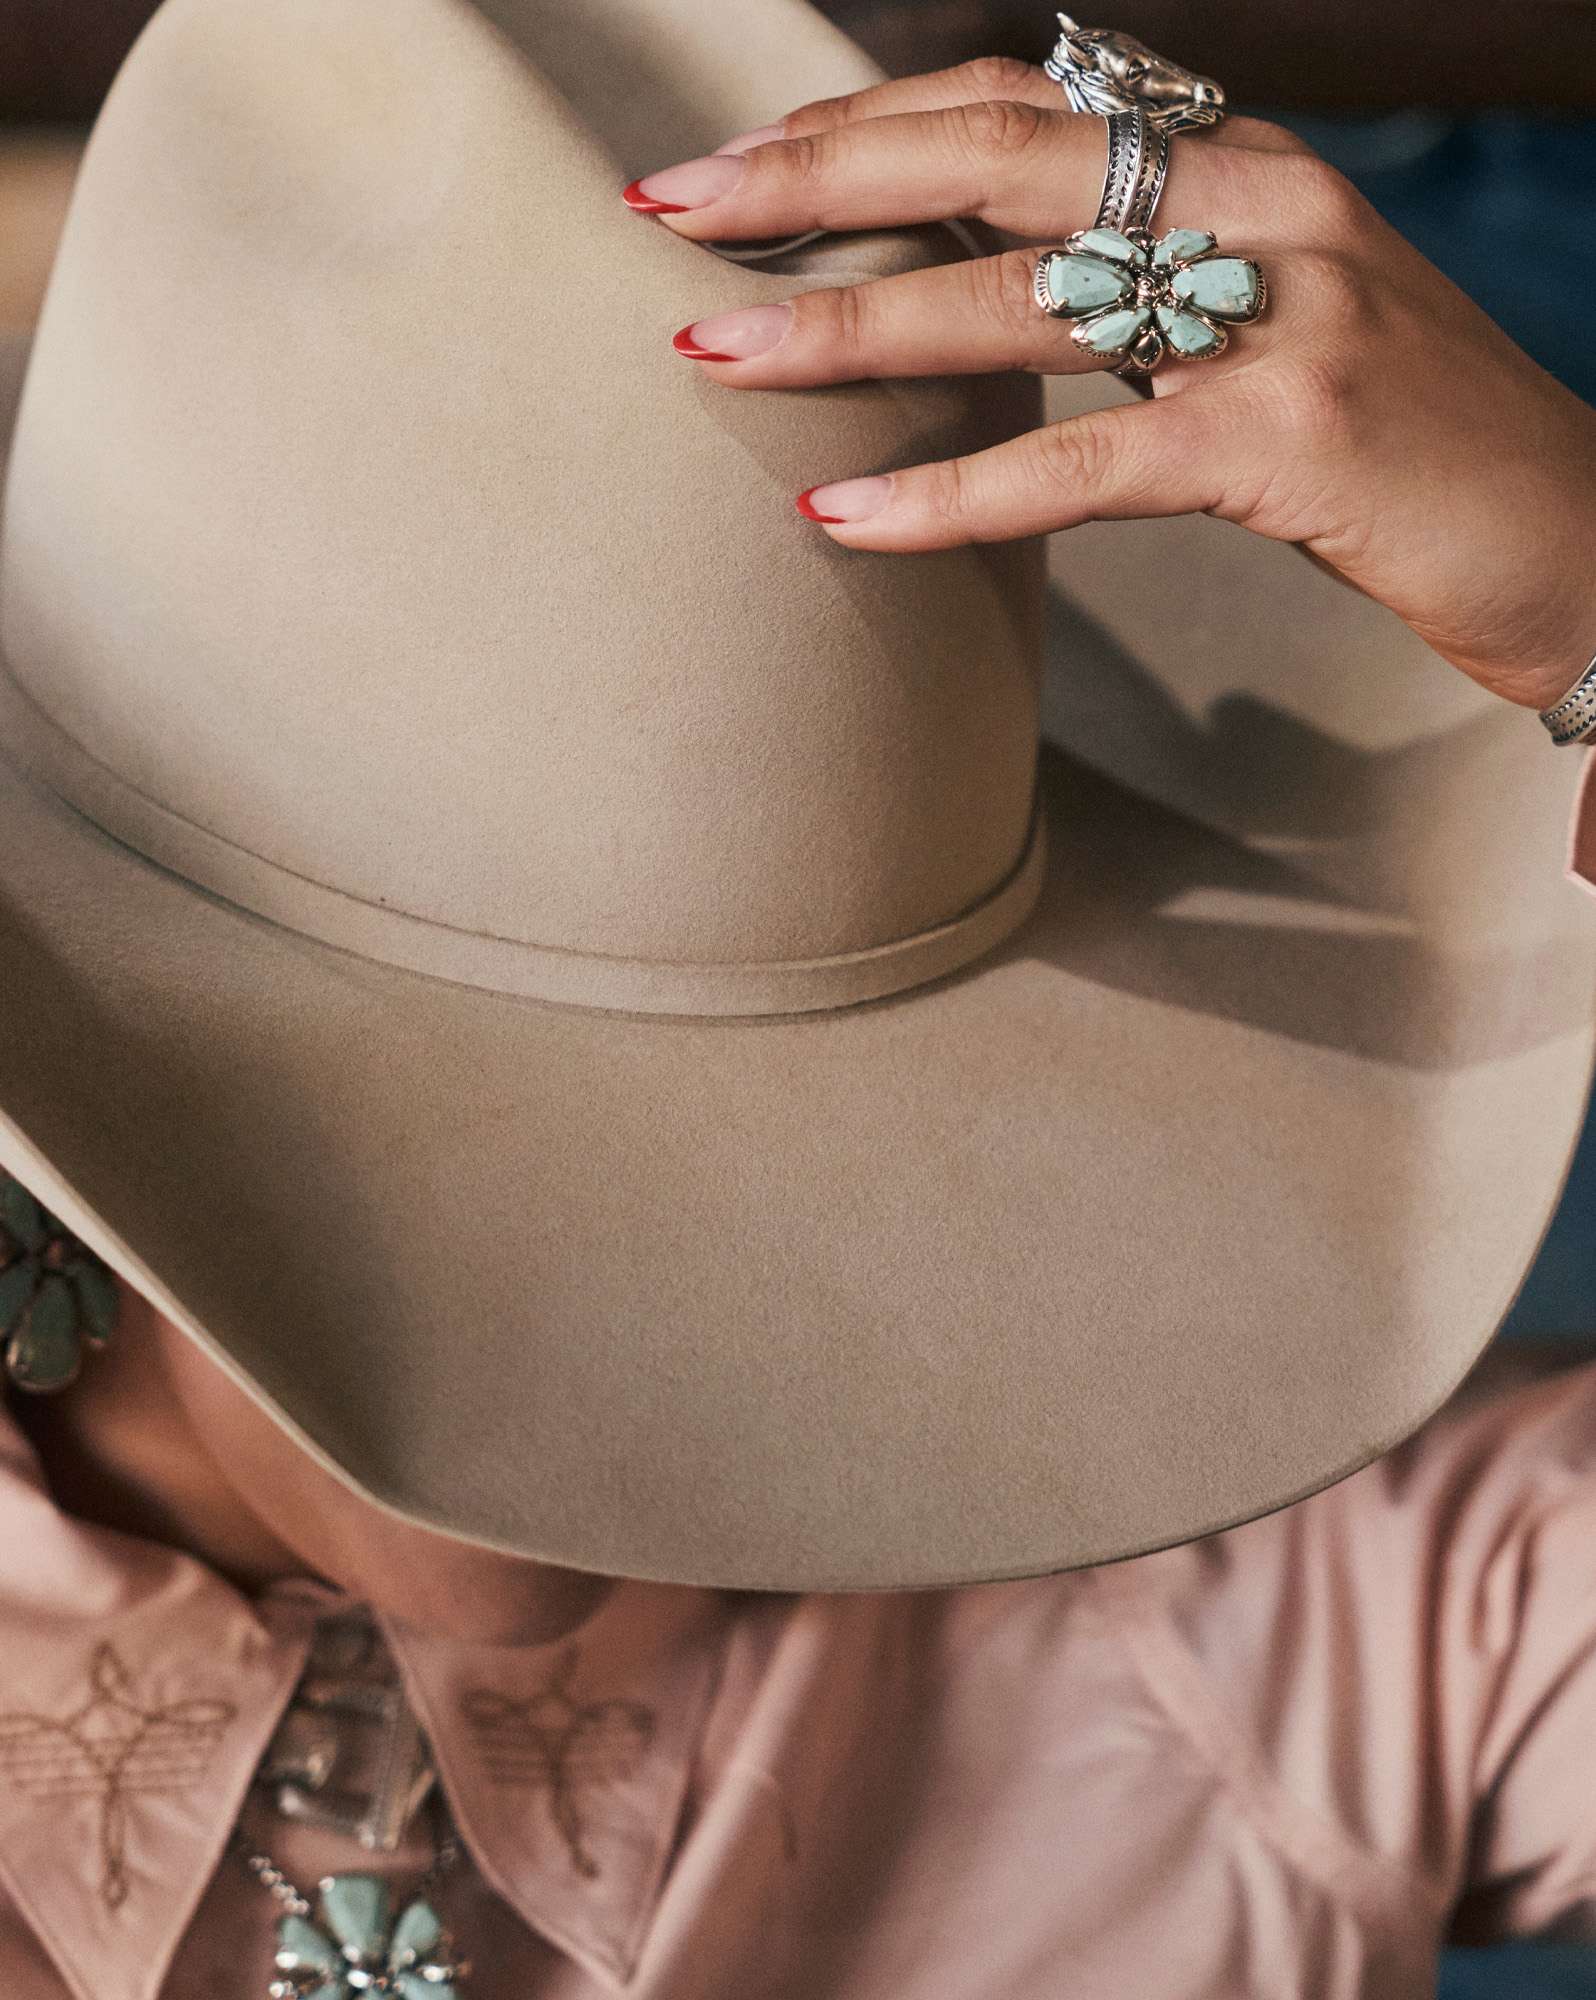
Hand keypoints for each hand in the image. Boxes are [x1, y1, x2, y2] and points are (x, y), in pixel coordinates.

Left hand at [625, 58, 1595, 714]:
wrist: (1580, 537)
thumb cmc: (1405, 443)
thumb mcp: (1277, 316)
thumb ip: (1152, 275)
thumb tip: (992, 276)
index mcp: (1246, 161)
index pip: (1021, 107)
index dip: (867, 122)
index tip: (738, 160)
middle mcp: (1263, 201)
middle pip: (994, 161)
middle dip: (814, 178)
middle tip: (667, 206)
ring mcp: (1286, 310)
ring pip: (1022, 300)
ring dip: (848, 324)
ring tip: (709, 352)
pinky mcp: (1295, 437)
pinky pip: (1087, 461)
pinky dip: (955, 492)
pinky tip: (842, 512)